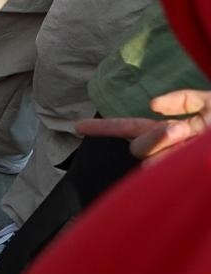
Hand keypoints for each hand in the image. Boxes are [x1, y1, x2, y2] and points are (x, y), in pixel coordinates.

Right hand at [76, 89, 210, 161]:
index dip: (105, 128)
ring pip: (151, 162)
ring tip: (194, 142)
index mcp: (171, 129)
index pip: (131, 129)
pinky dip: (173, 160)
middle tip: (180, 130)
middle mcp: (168, 148)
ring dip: (168, 148)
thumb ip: (185, 99)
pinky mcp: (183, 174)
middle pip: (138, 148)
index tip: (78, 127)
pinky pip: (164, 171)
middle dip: (154, 138)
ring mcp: (175, 163)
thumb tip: (152, 105)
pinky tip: (191, 155)